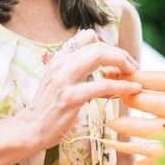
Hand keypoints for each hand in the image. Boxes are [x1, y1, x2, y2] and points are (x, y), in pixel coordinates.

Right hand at [21, 29, 140, 147]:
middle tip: (133, 65)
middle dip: (121, 54)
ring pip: (101, 56)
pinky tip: (133, 89)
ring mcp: (65, 79)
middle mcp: (61, 63)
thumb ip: (78, 68)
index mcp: (60, 58)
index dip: (107, 44)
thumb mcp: (60, 80)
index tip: (118, 56)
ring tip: (134, 73)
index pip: (87, 36)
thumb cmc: (49, 106)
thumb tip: (104, 60)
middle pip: (98, 45)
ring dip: (123, 63)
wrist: (30, 128)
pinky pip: (104, 86)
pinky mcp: (72, 97)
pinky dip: (122, 86)